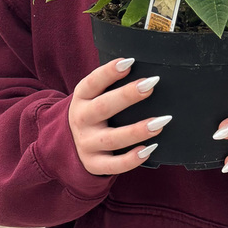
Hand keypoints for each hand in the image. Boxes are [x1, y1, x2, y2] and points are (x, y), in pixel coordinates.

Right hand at [68, 57, 170, 175]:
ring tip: (161, 122)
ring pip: (111, 139)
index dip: (109, 72)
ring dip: (137, 130)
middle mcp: (81, 120)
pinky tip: (149, 149)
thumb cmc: (93, 112)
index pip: (92, 83)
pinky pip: (113, 165)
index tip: (129, 62)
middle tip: (150, 84)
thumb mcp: (93, 96)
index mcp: (81, 98)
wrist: (67, 144)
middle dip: (127, 96)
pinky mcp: (93, 164)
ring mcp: (86, 143)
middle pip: (103, 107)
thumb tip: (146, 73)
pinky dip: (131, 159)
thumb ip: (110, 85)